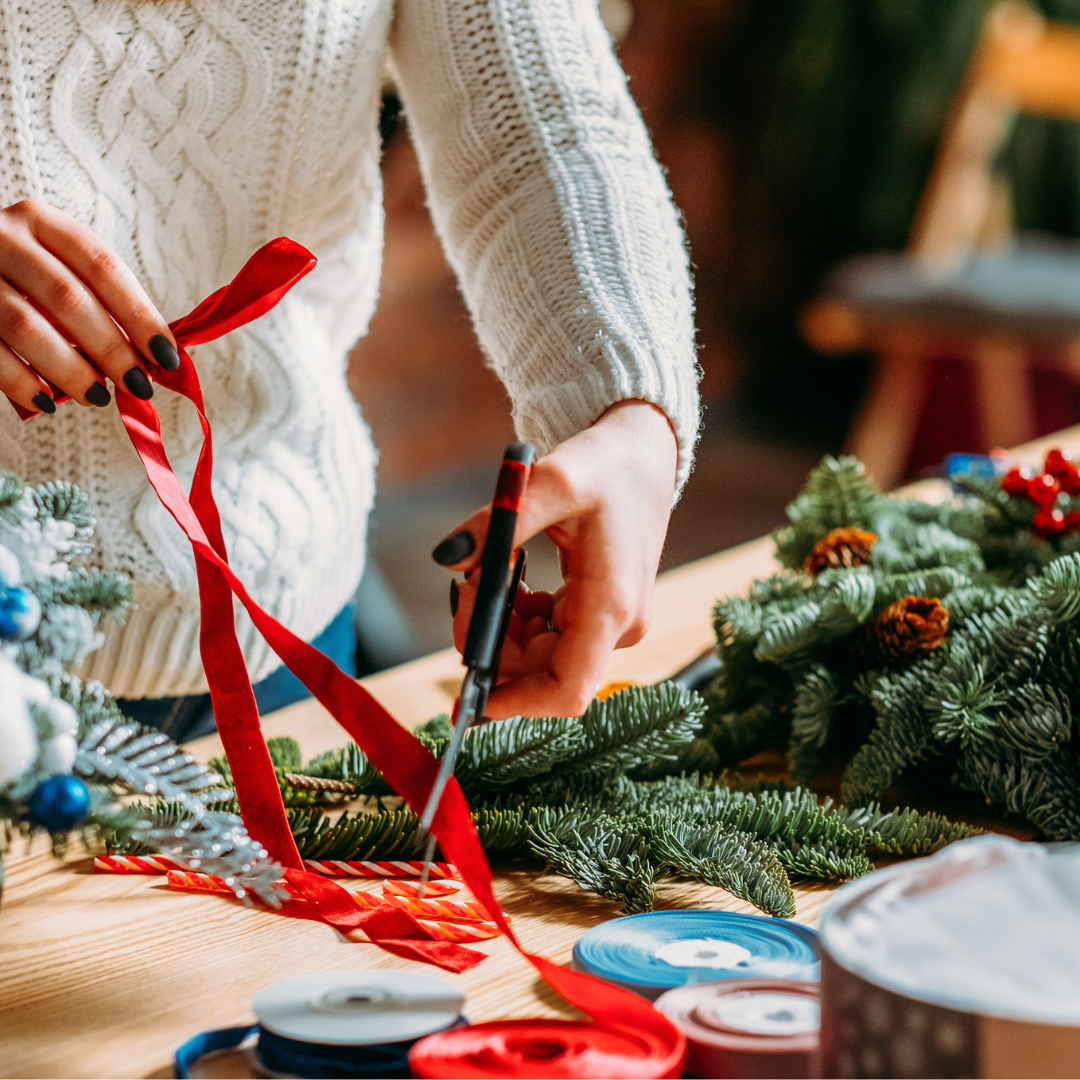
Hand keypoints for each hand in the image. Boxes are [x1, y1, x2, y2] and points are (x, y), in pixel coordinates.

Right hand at [0, 199, 178, 414]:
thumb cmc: (23, 278)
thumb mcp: (59, 270)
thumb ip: (100, 303)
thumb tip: (154, 357)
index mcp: (43, 223)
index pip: (103, 267)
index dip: (140, 315)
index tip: (167, 356)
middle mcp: (5, 239)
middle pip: (68, 298)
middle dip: (111, 348)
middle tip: (138, 385)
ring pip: (26, 327)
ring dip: (70, 370)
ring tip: (97, 397)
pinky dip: (21, 382)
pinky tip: (46, 402)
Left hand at [435, 400, 677, 718]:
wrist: (644, 452)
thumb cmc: (605, 465)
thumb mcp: (550, 483)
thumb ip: (497, 524)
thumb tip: (448, 558)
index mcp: (611, 605)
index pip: (566, 690)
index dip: (516, 704)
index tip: (469, 694)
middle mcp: (617, 625)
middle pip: (541, 672)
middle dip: (492, 642)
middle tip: (465, 586)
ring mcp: (612, 622)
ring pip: (539, 655)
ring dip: (501, 625)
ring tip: (484, 571)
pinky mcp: (601, 612)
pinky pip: (548, 635)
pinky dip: (517, 616)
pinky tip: (510, 577)